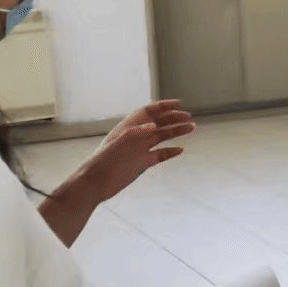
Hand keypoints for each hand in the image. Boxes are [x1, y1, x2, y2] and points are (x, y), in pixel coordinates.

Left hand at [80, 101, 195, 202]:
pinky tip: (180, 150)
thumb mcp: (118, 145)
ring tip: (191, 129)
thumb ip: (135, 133)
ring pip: (162, 137)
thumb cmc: (103, 162)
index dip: (163, 106)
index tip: (179, 104)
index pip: (149, 112)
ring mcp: (140, 150)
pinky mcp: (143, 163)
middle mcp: (136, 136)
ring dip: (176, 132)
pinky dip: (170, 152)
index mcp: (129, 127)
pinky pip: (160, 155)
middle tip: (189, 118)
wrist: (96, 183)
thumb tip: (153, 125)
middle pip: (159, 123)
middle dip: (174, 118)